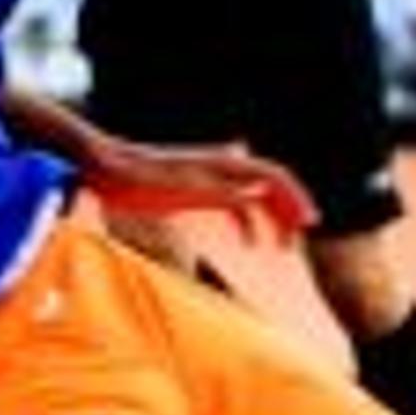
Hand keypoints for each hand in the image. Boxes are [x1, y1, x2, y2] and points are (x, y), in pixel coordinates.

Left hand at [85, 140, 316, 248]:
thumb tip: (262, 192)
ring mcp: (210, 180)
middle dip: (289, 212)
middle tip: (298, 242)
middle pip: (270, 187)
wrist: (106, 169)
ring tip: (281, 249)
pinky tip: (247, 245)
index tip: (309, 223)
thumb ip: (222, 191)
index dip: (295, 198)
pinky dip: (247, 224)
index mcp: (224, 165)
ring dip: (272, 221)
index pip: (273, 177)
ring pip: (254, 198)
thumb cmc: (140, 178)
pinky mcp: (196, 192)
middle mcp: (223, 168)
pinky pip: (234, 208)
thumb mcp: (181, 188)